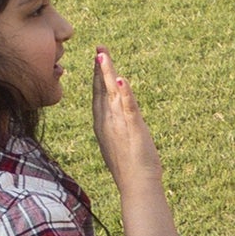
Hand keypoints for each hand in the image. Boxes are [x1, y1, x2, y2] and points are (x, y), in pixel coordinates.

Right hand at [92, 47, 164, 193]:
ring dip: (109, 74)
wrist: (136, 187)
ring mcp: (119, 126)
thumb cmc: (130, 170)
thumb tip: (118, 126)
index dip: (98, 77)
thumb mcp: (117, 145)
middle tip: (99, 49)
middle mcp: (107, 123)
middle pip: (102, 90)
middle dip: (101, 69)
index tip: (98, 60)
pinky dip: (126, 95)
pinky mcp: (133, 130)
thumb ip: (116, 131)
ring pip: (112, 94)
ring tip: (104, 55)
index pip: (98, 96)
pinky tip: (123, 80)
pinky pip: (129, 109)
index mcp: (103, 126)